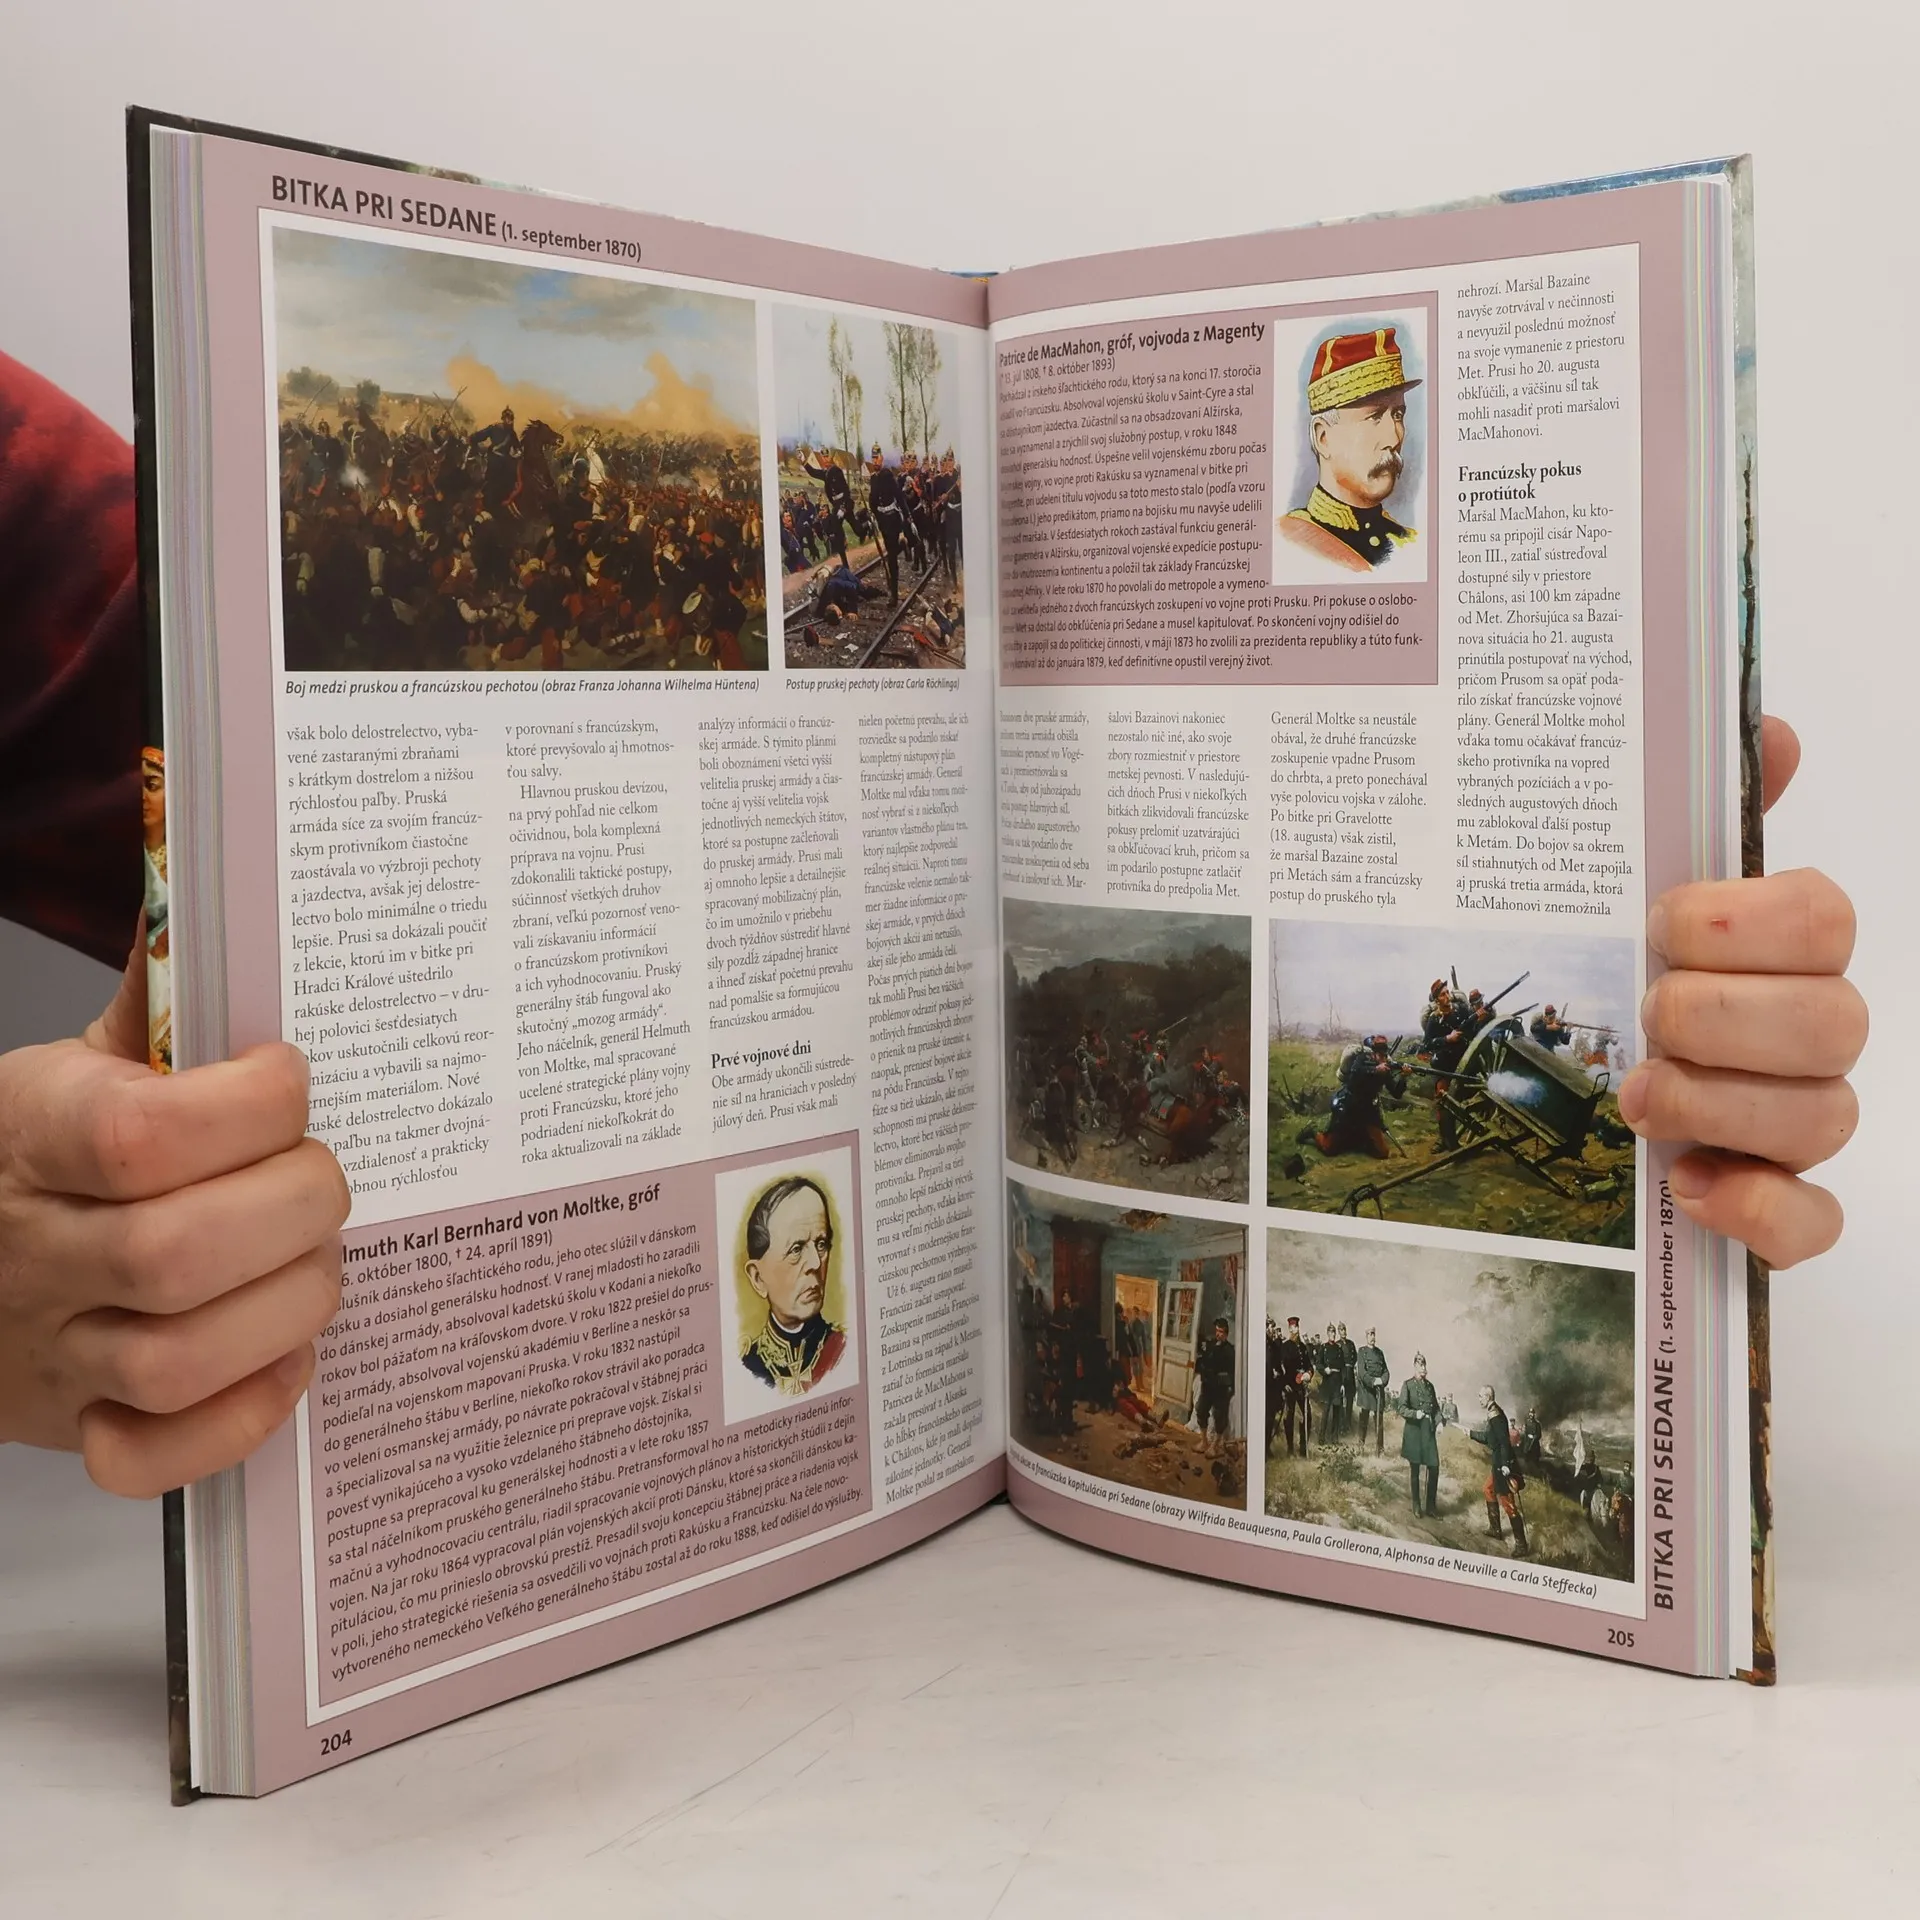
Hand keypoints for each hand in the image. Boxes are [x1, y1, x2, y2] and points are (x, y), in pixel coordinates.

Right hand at [0, 937, 348, 1496]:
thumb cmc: (40, 1148)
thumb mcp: (75, 1064)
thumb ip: (155, 1001)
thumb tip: (213, 890)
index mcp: (32, 1136)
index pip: (140, 1136)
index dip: (247, 1108)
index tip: (289, 1078)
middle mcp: (37, 1249)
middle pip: (178, 1253)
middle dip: (294, 1207)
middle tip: (323, 1176)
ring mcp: (54, 1350)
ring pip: (181, 1358)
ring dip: (287, 1306)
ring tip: (316, 1259)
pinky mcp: (79, 1425)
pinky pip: (154, 1456)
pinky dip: (240, 1413)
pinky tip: (284, 1354)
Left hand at [1620, 717, 1863, 1267]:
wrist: (1522, 1087)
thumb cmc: (1597, 969)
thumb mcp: (1616, 881)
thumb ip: (1694, 810)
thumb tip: (1770, 730)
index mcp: (1777, 944)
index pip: (1826, 918)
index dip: (1749, 922)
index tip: (1663, 921)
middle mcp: (1804, 1031)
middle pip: (1835, 1024)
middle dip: (1726, 1018)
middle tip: (1647, 1013)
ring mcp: (1792, 1120)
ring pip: (1823, 1119)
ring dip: (1722, 1104)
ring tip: (1637, 1098)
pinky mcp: (1770, 1203)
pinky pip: (1812, 1222)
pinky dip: (1758, 1210)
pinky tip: (1687, 1186)